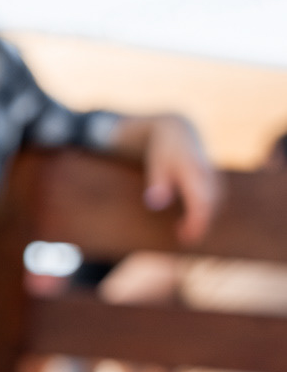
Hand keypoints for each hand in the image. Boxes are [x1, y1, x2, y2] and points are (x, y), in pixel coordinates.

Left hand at [140, 114, 220, 244]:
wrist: (179, 131)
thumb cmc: (163, 151)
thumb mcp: (155, 164)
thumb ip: (157, 183)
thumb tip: (156, 204)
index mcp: (194, 170)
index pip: (202, 202)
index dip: (197, 222)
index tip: (186, 237)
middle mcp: (208, 173)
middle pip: (212, 205)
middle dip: (200, 225)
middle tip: (184, 239)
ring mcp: (214, 176)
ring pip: (216, 203)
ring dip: (203, 220)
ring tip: (184, 234)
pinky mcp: (215, 179)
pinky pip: (216, 200)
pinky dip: (206, 213)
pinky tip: (189, 223)